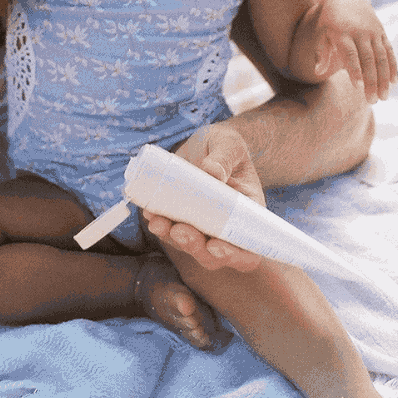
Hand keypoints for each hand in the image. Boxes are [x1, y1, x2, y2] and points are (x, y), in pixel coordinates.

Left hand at [142, 124, 264, 271]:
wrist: (205, 143)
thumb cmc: (225, 144)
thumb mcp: (230, 144)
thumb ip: (224, 157)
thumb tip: (213, 173)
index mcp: (248, 213)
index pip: (247, 248)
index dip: (233, 254)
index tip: (214, 246)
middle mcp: (226, 226)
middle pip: (214, 254)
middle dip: (195, 247)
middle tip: (179, 231)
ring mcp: (202, 225)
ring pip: (189, 245)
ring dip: (172, 238)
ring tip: (157, 221)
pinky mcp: (182, 218)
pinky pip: (170, 229)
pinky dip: (160, 225)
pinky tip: (149, 212)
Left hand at [291, 0, 396, 103]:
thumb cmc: (329, 22)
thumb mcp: (321, 33)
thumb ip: (321, 53)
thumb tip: (317, 72)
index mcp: (342, 32)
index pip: (350, 54)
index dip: (355, 70)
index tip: (358, 88)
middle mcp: (359, 32)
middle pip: (368, 59)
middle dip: (371, 81)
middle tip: (372, 101)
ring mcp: (373, 32)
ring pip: (381, 57)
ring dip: (384, 78)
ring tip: (384, 97)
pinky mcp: (382, 33)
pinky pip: (389, 51)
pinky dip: (393, 66)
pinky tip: (394, 82)